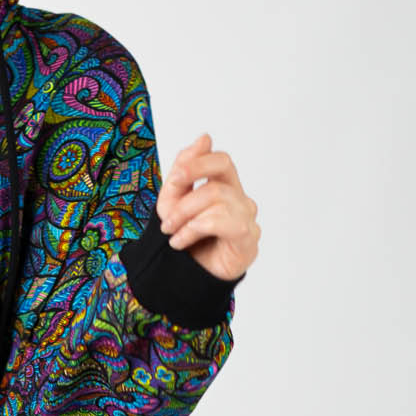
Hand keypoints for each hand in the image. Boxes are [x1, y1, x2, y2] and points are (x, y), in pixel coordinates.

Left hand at [158, 135, 259, 284]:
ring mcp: (248, 219)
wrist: (187, 277)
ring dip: (185, 216)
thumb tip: (205, 137)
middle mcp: (241, 200)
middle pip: (218, 179)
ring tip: (172, 233)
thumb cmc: (186, 240)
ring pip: (217, 199)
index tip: (176, 178)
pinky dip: (195, 229)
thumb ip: (185, 172)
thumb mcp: (173, 201)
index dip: (198, 163)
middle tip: (166, 216)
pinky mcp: (249, 239)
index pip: (221, 160)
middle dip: (186, 195)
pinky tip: (181, 242)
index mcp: (226, 187)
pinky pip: (223, 221)